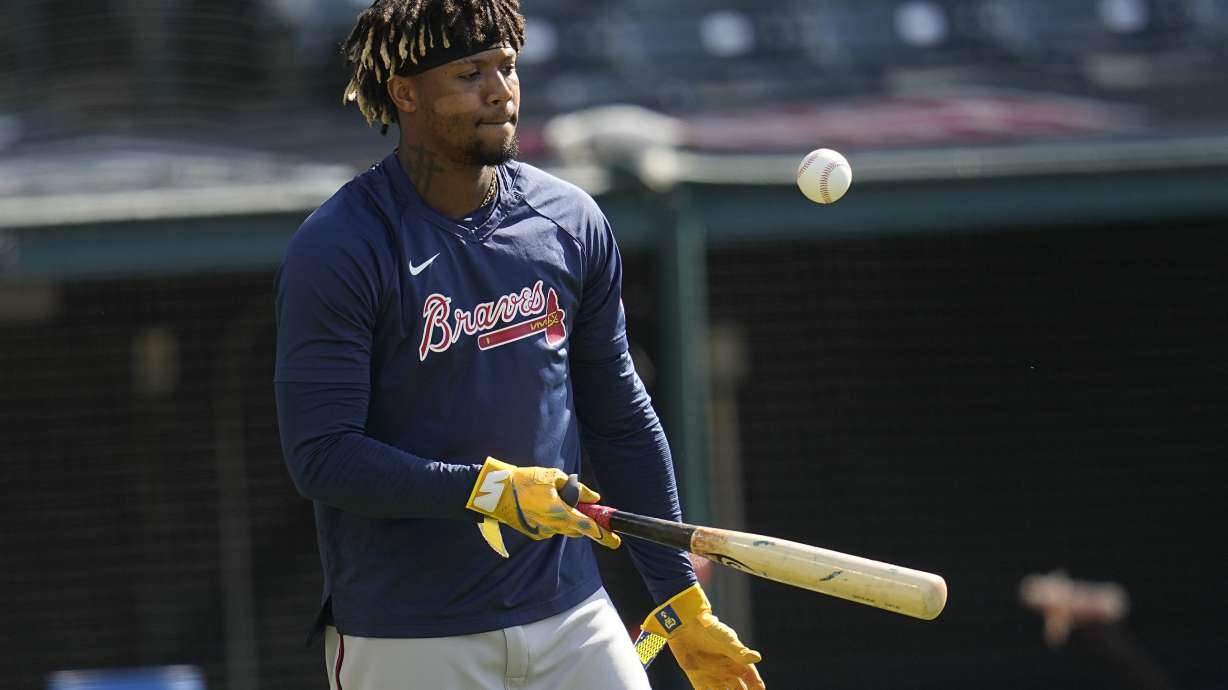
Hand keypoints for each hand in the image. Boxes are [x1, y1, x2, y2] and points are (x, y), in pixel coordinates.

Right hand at [466, 457, 620, 550]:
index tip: (615, 540)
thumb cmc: (525, 480)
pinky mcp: (533, 533)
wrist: (494, 492)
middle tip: (593, 518)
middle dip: (586, 524)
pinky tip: (546, 505)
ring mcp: (542, 532)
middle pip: (577, 529)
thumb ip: (577, 489)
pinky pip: (551, 528)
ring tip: (562, 502)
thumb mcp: (554, 477)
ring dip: (569, 519)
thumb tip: (593, 497)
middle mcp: (552, 526)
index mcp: (559, 513)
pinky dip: (555, 519)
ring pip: (564, 528)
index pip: (587, 527)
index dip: (603, 534)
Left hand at [642, 584, 764, 689]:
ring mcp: (714, 676)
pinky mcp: (699, 679)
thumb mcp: (726, 641)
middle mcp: (728, 671)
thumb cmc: (709, 630)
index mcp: (738, 662)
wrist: (686, 626)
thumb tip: (757, 657)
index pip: (753, 680)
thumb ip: (739, 652)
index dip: (757, 688)